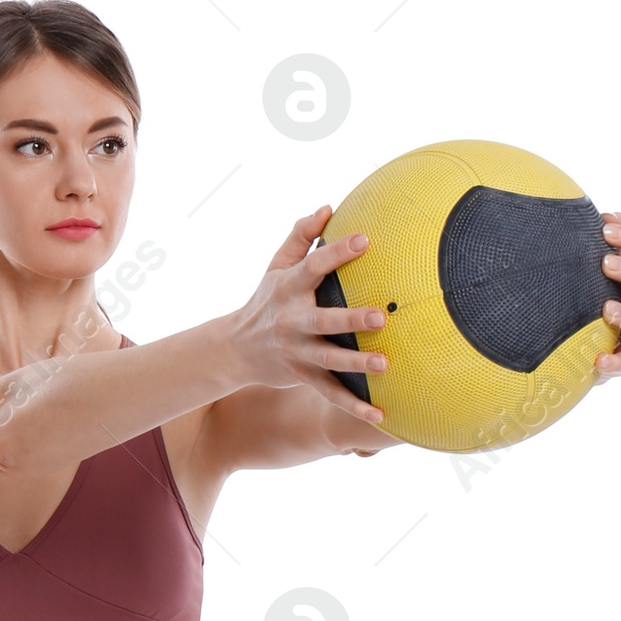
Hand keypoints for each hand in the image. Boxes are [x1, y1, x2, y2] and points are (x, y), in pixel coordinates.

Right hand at [232, 203, 388, 429]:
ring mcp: (297, 353)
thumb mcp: (275, 265)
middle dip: (351, 320)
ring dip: (356, 364)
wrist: (236, 350)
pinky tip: (380, 414)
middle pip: (324, 320)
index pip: (314, 266)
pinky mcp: (302, 377)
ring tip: (385, 365)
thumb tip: (328, 207)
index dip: (338, 252)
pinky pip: (331, 393)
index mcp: (289, 288)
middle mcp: (292, 321)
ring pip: (329, 361)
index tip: (365, 239)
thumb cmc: (266, 300)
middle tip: (381, 317)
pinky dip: (353, 406)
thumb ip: (300, 236)